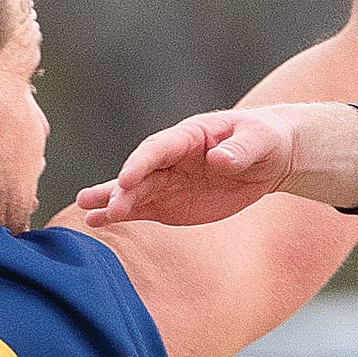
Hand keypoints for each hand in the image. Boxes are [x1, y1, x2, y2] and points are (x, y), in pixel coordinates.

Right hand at [78, 109, 300, 228]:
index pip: (159, 148)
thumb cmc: (264, 139)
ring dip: (112, 202)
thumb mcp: (258, 141)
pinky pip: (143, 208)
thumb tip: (219, 159)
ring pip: (135, 191)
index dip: (141, 163)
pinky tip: (98, 221)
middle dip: (123, 188)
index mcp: (189, 136)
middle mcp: (171, 158)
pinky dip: (121, 214)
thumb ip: (239, 150)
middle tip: (105, 203)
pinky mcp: (170, 203)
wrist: (270, 157)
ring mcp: (168, 181)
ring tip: (87, 213)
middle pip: (141, 172)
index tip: (125, 179)